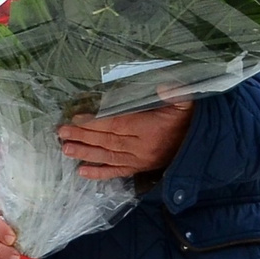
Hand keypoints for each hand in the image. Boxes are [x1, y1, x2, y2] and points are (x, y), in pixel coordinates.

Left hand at [58, 100, 194, 180]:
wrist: (198, 146)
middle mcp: (142, 147)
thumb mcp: (186, 103)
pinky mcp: (140, 169)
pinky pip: (117, 172)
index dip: (96, 122)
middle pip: (108, 141)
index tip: (76, 118)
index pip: (118, 124)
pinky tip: (82, 172)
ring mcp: (140, 160)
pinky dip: (100, 173)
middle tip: (61, 133)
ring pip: (109, 157)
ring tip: (66, 149)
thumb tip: (164, 85)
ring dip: (86, 153)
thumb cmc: (188, 121)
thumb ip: (176, 94)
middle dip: (84, 136)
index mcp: (151, 128)